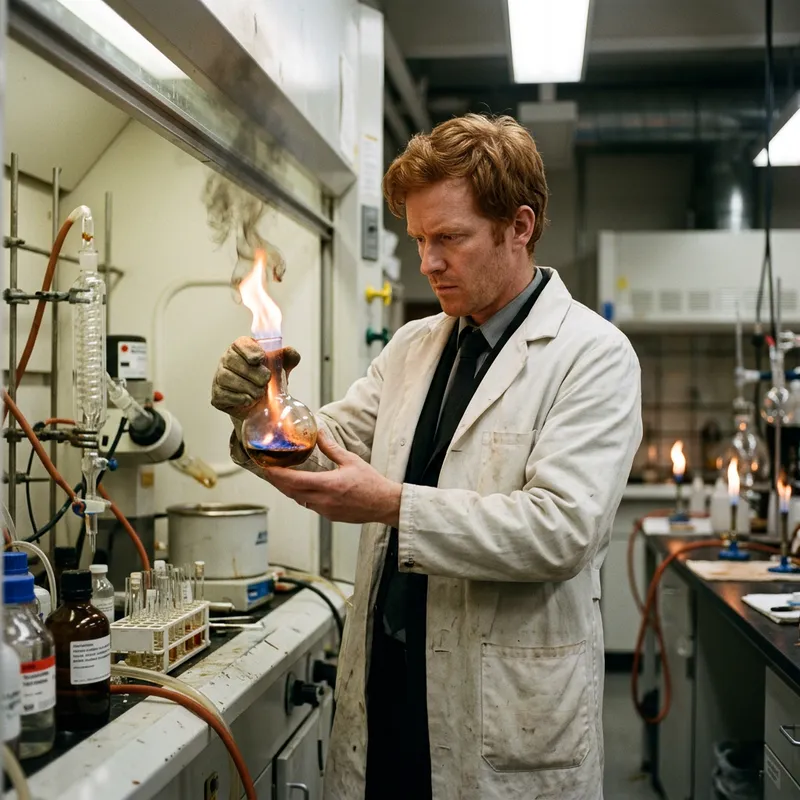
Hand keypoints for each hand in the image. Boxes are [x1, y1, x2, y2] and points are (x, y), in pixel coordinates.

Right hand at [211, 337, 300, 420]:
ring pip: (226, 378)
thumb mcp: (282, 367)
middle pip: (232, 361)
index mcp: (242, 349)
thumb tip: (289, 351)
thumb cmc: (269, 381)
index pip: (240, 343)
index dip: (250, 350)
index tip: (261, 359)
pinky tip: (249, 400)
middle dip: (253, 373)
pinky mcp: (217, 396)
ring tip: (260, 393)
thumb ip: (289, 356)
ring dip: (248, 387)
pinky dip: (239, 398)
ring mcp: (219, 378)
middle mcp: (227, 360)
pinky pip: (223, 395)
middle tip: (265, 381)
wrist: (262, 406)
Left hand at [262, 431, 401, 525]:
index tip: (267, 467)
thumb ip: (331, 448)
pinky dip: (301, 496)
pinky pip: (309, 505)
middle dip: (278, 482)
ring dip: (289, 489)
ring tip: (281, 478)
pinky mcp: (329, 516)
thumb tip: (319, 433)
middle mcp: (323, 500)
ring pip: (299, 500)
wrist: (384, 504)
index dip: (278, 475)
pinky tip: (302, 488)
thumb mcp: (351, 461)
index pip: (294, 481)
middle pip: (291, 492)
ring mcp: (325, 510)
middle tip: (269, 471)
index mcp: (328, 485)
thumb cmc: (371, 483)